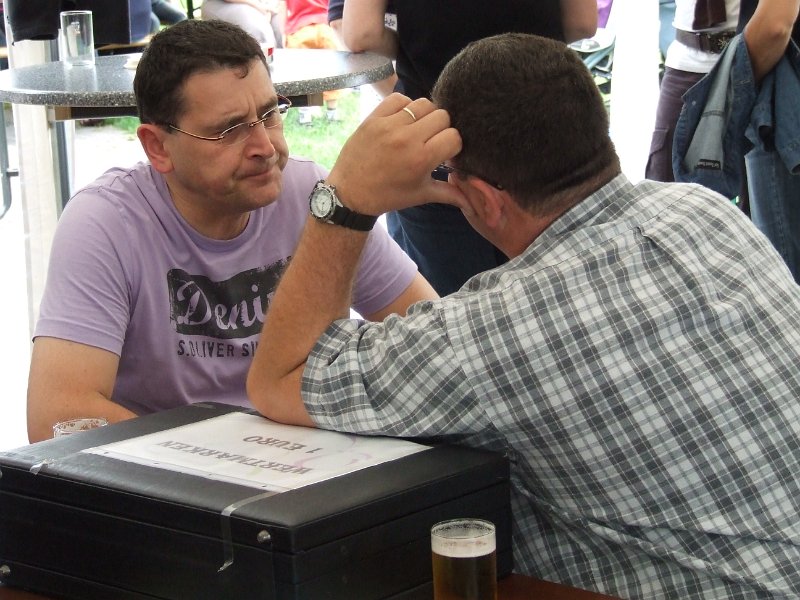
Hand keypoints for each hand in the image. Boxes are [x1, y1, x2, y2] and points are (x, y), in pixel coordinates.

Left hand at [327, 93, 468, 216]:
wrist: (350, 193)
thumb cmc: (388, 196)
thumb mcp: (420, 195)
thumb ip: (449, 193)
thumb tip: (473, 202)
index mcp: (421, 159)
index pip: (454, 136)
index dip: (453, 144)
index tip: (444, 152)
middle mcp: (407, 138)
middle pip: (442, 116)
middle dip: (441, 128)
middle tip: (431, 140)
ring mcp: (389, 125)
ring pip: (423, 103)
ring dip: (425, 115)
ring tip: (418, 129)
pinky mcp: (374, 117)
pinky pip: (399, 97)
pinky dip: (405, 106)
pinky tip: (402, 120)